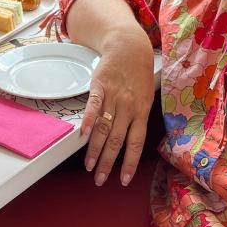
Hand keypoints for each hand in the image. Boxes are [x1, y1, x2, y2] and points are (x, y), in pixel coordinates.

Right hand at [81, 31, 154, 187]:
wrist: (129, 47)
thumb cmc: (137, 74)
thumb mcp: (145, 96)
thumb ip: (137, 117)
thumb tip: (132, 141)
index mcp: (142, 111)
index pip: (136, 143)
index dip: (129, 162)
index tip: (123, 180)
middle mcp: (128, 107)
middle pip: (117, 140)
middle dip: (107, 162)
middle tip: (99, 179)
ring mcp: (114, 96)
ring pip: (104, 127)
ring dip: (95, 148)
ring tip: (89, 165)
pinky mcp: (100, 86)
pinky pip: (93, 105)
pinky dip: (88, 119)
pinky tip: (82, 134)